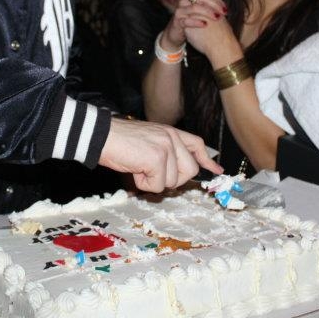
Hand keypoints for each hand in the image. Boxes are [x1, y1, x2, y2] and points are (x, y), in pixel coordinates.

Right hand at [99, 117, 222, 192]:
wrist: (101, 135)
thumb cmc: (119, 141)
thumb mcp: (147, 142)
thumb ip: (165, 152)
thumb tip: (176, 175)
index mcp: (170, 132)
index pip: (196, 144)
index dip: (207, 160)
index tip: (217, 171)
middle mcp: (172, 137)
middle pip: (189, 171)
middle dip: (173, 179)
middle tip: (151, 173)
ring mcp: (166, 147)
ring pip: (173, 181)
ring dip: (154, 181)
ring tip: (138, 166)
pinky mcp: (157, 159)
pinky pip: (157, 185)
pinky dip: (143, 184)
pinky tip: (134, 169)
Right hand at [159, 0, 227, 49]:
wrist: (177, 34)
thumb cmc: (192, 24)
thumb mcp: (202, 15)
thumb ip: (211, 11)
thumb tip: (225, 10)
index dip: (218, 1)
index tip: (226, 10)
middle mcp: (186, 2)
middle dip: (214, 5)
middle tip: (222, 13)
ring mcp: (180, 11)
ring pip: (194, 7)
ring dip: (207, 12)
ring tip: (216, 18)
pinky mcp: (177, 22)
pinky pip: (187, 20)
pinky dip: (196, 22)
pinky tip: (205, 24)